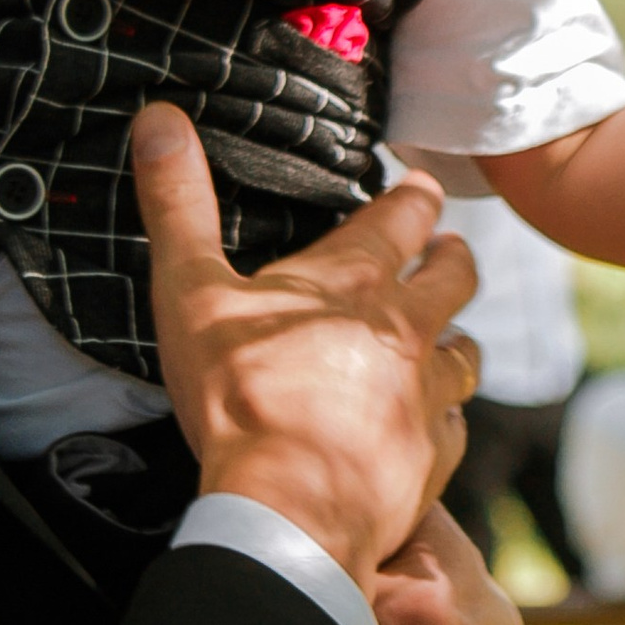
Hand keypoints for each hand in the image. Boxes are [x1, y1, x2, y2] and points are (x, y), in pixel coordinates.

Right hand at [134, 104, 477, 588]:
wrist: (286, 508)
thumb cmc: (237, 396)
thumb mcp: (191, 291)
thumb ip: (179, 203)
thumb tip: (159, 117)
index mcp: (354, 278)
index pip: (403, 215)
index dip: (413, 195)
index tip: (420, 185)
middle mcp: (407, 326)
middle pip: (453, 275)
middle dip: (451, 256)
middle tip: (447, 250)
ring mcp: (428, 394)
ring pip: (465, 352)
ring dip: (455, 338)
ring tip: (447, 336)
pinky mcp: (435, 456)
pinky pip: (456, 426)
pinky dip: (445, 417)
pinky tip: (432, 422)